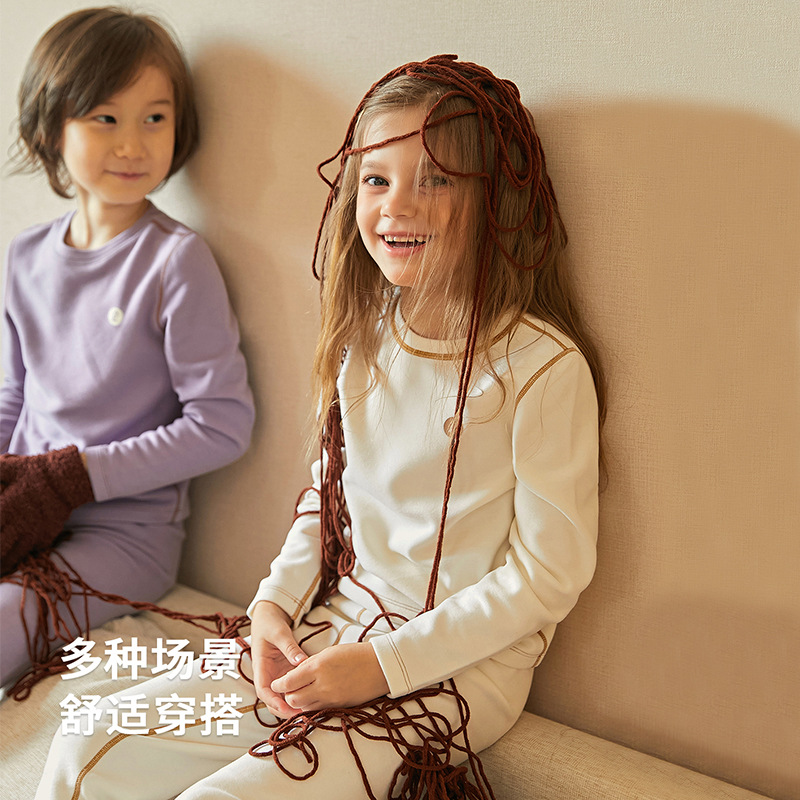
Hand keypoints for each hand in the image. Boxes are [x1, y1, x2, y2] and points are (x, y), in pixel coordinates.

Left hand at [0, 446, 93, 574]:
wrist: (67, 479)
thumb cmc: (35, 471)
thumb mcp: (8, 466)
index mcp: (4, 510)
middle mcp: (17, 526)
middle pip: (0, 551)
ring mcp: (32, 534)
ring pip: (12, 558)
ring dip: (3, 564)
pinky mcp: (45, 537)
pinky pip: (31, 552)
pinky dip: (22, 555)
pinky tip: (16, 554)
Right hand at [249, 601, 308, 717]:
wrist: (269, 617)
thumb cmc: (270, 624)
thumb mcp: (279, 633)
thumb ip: (289, 647)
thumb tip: (301, 661)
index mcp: (261, 667)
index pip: (263, 690)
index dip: (273, 702)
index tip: (286, 708)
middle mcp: (268, 674)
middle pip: (272, 699)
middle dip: (284, 709)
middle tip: (302, 713)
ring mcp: (277, 675)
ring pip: (282, 696)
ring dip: (292, 704)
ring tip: (309, 709)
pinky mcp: (285, 672)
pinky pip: (291, 686)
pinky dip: (299, 693)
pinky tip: (312, 696)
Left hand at [270, 641, 388, 711]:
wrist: (381, 666)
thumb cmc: (356, 654)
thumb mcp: (329, 652)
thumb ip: (310, 664)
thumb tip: (295, 674)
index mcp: (318, 667)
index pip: (288, 682)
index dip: (278, 685)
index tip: (276, 683)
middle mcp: (322, 685)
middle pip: (292, 700)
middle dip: (286, 696)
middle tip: (288, 689)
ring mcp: (331, 698)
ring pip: (303, 708)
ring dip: (298, 703)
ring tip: (299, 694)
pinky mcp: (338, 707)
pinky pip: (317, 710)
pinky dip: (311, 706)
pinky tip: (313, 698)